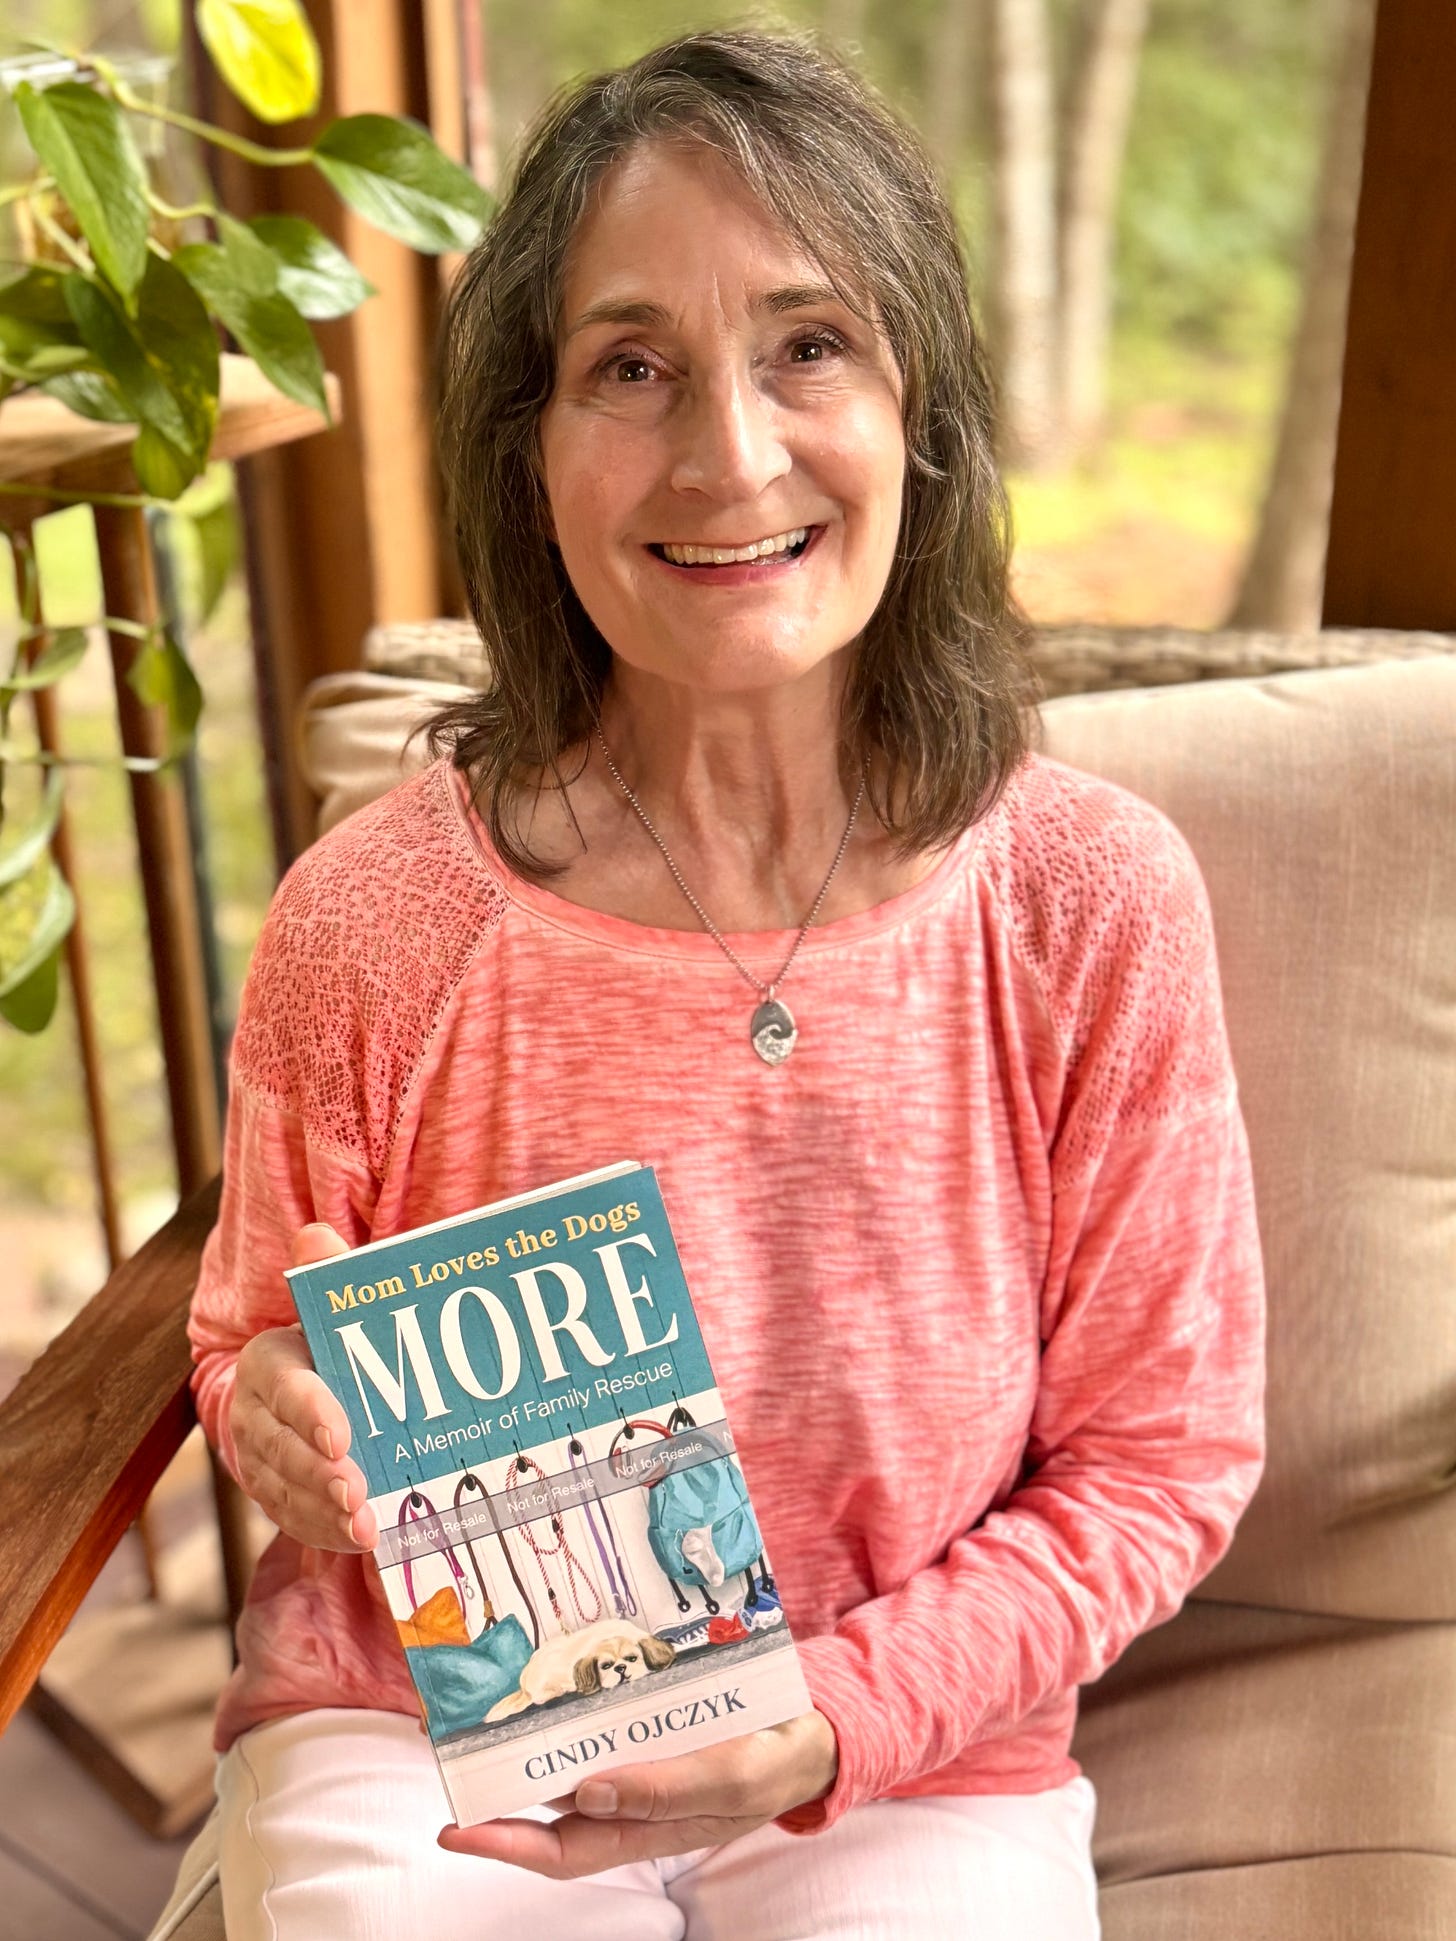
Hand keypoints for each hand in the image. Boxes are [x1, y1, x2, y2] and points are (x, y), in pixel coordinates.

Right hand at [229, 1223, 378, 1552]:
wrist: (310, 1382)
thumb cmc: (336, 1339)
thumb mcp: (335, 1306)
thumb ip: (330, 1274)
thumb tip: (316, 1235)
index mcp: (267, 1362)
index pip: (285, 1387)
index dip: (310, 1412)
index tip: (342, 1435)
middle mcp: (252, 1415)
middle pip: (282, 1448)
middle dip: (319, 1473)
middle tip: (357, 1492)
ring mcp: (260, 1460)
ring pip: (287, 1491)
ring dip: (326, 1513)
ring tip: (366, 1528)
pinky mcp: (276, 1496)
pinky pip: (296, 1519)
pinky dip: (327, 1533)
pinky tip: (363, 1541)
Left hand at [438, 1710, 837, 1876]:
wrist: (809, 1729)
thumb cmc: (771, 1761)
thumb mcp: (731, 1779)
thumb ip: (663, 1791)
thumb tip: (587, 1795)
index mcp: (643, 1827)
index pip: (562, 1849)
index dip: (505, 1843)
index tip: (453, 1827)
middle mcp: (626, 1797)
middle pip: (546, 1806)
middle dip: (494, 1785)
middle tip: (445, 1745)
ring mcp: (632, 1756)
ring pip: (563, 1756)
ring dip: (521, 1735)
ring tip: (478, 1700)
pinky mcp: (644, 1718)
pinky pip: (593, 1717)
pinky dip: (564, 1699)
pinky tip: (544, 1664)